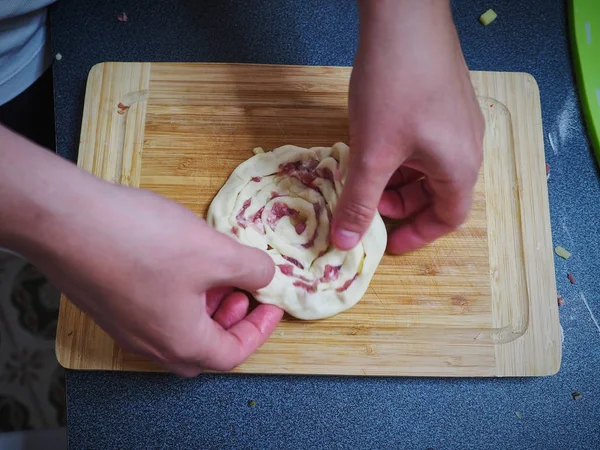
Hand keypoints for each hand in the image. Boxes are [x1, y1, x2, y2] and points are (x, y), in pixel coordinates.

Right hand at [0, 128, 281, 375]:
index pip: (232, 354)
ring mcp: (125, 325)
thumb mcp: (215, 253)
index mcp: (181, 342)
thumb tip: (266, 275)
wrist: (67, 220)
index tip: (272, 305)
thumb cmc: (144, 242)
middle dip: (231, 320)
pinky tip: (182, 262)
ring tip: (216, 271)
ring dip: (205, 306)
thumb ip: (251, 269)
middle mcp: (150, 344)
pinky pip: (154, 310)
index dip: (260, 330)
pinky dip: (179, 296)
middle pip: (203, 347)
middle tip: (243, 290)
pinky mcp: (108, 302)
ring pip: (178, 328)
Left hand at [332, 0, 484, 253]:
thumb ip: (359, 200)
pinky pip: (428, 142)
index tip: (389, 242)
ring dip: (399, 179)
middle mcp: (468, 145)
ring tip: (367, 174)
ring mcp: (459, 119)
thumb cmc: (394, 88)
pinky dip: (403, 154)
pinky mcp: (445, 98)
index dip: (417, 235)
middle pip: (439, 193)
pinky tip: (376, 142)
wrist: (405, 16)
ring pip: (430, 167)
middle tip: (370, 204)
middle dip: (403, 205)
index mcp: (460, 166)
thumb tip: (344, 242)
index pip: (448, 218)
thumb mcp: (371, 152)